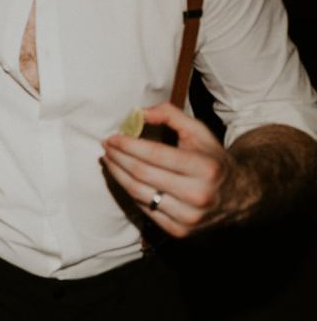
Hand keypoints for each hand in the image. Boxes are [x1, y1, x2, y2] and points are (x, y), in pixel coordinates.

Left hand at [101, 102, 249, 237]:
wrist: (239, 195)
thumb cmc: (212, 159)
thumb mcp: (198, 131)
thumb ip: (169, 114)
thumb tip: (137, 113)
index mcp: (206, 168)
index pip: (155, 155)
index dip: (128, 145)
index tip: (112, 138)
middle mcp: (199, 195)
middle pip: (142, 174)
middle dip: (118, 158)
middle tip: (106, 147)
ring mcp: (190, 217)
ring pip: (139, 194)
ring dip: (118, 175)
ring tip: (109, 161)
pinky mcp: (181, 231)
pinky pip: (145, 209)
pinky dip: (130, 192)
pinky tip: (124, 178)